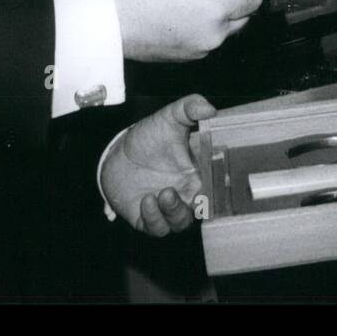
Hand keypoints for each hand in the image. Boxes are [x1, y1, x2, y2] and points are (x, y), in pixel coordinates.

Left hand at [101, 94, 214, 234]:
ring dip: (173, 212)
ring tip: (162, 193)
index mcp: (197, 174)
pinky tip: (147, 200)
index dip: (218, 193)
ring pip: (179, 223)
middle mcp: (184, 194)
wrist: (117, 152)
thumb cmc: (149, 137)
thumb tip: (210, 108)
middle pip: (200, 213)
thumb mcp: (170, 117)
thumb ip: (190, 108)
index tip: (213, 187)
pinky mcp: (146, 217)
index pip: (215, 190)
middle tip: (186, 194)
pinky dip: (153, 218)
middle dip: (195, 208)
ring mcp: (166, 208)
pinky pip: (155, 227)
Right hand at [110, 0, 262, 61]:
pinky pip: (211, 37)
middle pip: (246, 13)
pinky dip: (209, 23)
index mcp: (216, 8)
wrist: (109, 22)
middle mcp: (215, 33)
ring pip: (229, 27)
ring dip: (225, 9)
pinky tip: (189, 8)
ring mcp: (203, 47)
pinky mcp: (191, 55)